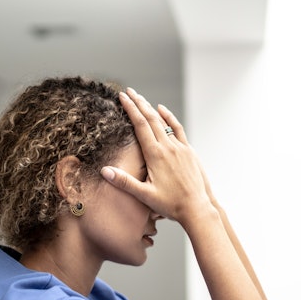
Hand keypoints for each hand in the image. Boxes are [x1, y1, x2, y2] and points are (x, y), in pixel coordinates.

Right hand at [102, 88, 214, 225]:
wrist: (196, 208)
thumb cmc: (170, 205)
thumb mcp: (144, 195)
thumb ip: (124, 182)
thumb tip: (104, 171)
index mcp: (155, 155)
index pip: (140, 125)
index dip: (130, 109)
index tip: (122, 97)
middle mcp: (168, 147)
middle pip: (151, 118)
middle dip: (138, 103)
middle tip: (128, 91)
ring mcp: (180, 147)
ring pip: (163, 122)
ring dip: (151, 108)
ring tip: (141, 98)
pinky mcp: (188, 151)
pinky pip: (177, 129)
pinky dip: (169, 118)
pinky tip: (162, 110)